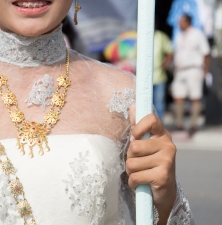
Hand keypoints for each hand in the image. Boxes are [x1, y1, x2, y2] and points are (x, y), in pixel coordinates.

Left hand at [126, 104, 176, 222]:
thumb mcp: (146, 143)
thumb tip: (133, 105)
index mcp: (162, 134)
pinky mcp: (162, 177)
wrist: (166, 192)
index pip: (152, 119)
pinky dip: (133, 182)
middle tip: (138, 162)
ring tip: (140, 173)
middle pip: (135, 146)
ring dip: (131, 171)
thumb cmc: (151, 163)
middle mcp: (168, 145)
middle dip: (130, 157)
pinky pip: (135, 177)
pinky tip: (141, 183)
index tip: (135, 136)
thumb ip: (138, 126)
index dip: (139, 126)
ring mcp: (166, 161)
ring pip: (132, 163)